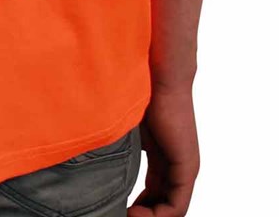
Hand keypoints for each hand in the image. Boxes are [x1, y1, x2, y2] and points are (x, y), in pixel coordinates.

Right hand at [128, 85, 199, 216]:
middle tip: (119, 214)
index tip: (119, 209)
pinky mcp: (187, 167)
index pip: (155, 195)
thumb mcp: (124, 129)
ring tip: (126, 215)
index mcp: (164, 159)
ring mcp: (185, 168)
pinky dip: (159, 216)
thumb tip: (91, 159)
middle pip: (164, 206)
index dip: (139, 208)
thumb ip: (118, 149)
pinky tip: (136, 213)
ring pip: (171, 209)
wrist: (158, 75)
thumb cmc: (138, 93)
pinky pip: (177, 205)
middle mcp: (177, 167)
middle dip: (144, 215)